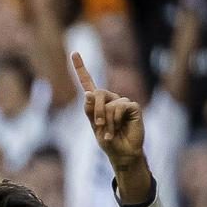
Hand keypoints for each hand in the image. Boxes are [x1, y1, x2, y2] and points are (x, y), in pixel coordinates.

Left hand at [72, 52, 144, 166]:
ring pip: (109, 104)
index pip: (88, 82)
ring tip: (110, 132)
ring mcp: (123, 102)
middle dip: (96, 110)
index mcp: (98, 103)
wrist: (123, 153)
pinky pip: (120, 107)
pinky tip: (119, 128)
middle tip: (99, 126)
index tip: (74, 53)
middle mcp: (110, 99)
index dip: (81, 68)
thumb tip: (88, 93)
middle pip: (98, 93)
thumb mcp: (95, 128)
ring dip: (106, 121)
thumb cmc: (109, 141)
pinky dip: (115, 120)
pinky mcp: (133, 106)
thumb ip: (91, 112)